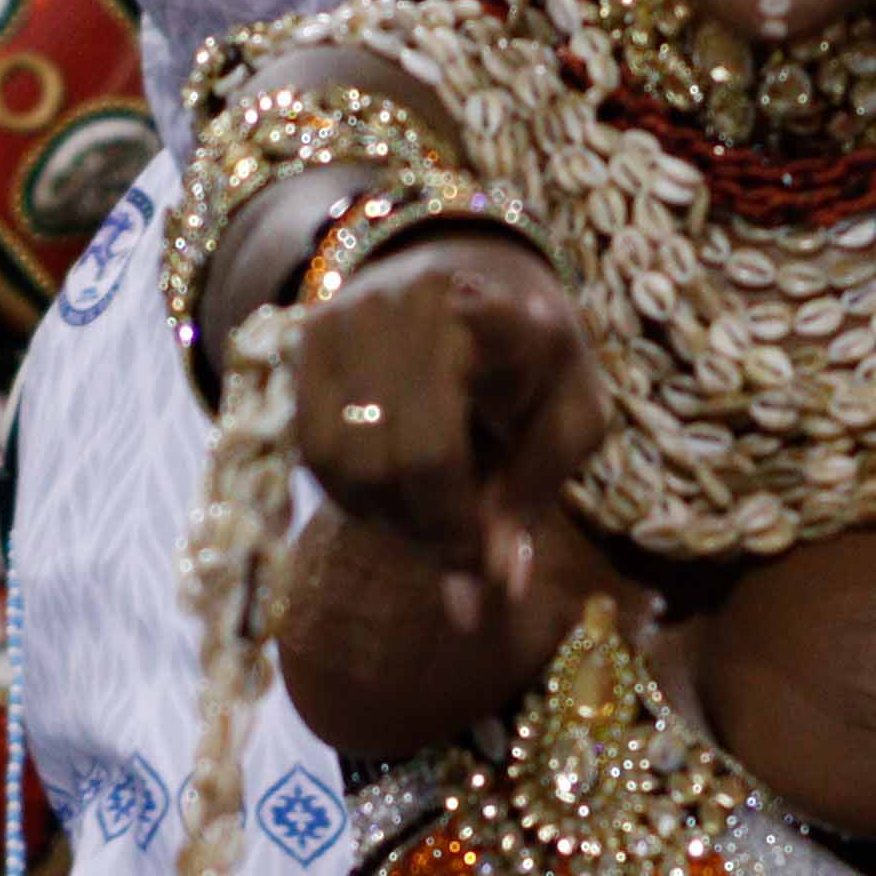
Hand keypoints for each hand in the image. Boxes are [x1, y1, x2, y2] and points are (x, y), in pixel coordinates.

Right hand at [292, 233, 608, 636]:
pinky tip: (387, 502)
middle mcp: (431, 300)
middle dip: (445, 530)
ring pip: (357, 461)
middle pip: (423, 453)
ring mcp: (361, 314)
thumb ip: (531, 501)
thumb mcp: (564, 427)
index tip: (482, 493)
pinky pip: (317, 450)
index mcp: (521, 317)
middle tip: (466, 561)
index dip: (493, 354)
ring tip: (429, 530)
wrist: (462, 281)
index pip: (504, 332)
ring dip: (394, 521)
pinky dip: (352, 497)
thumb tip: (488, 595)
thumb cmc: (528, 375)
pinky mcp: (311, 337)